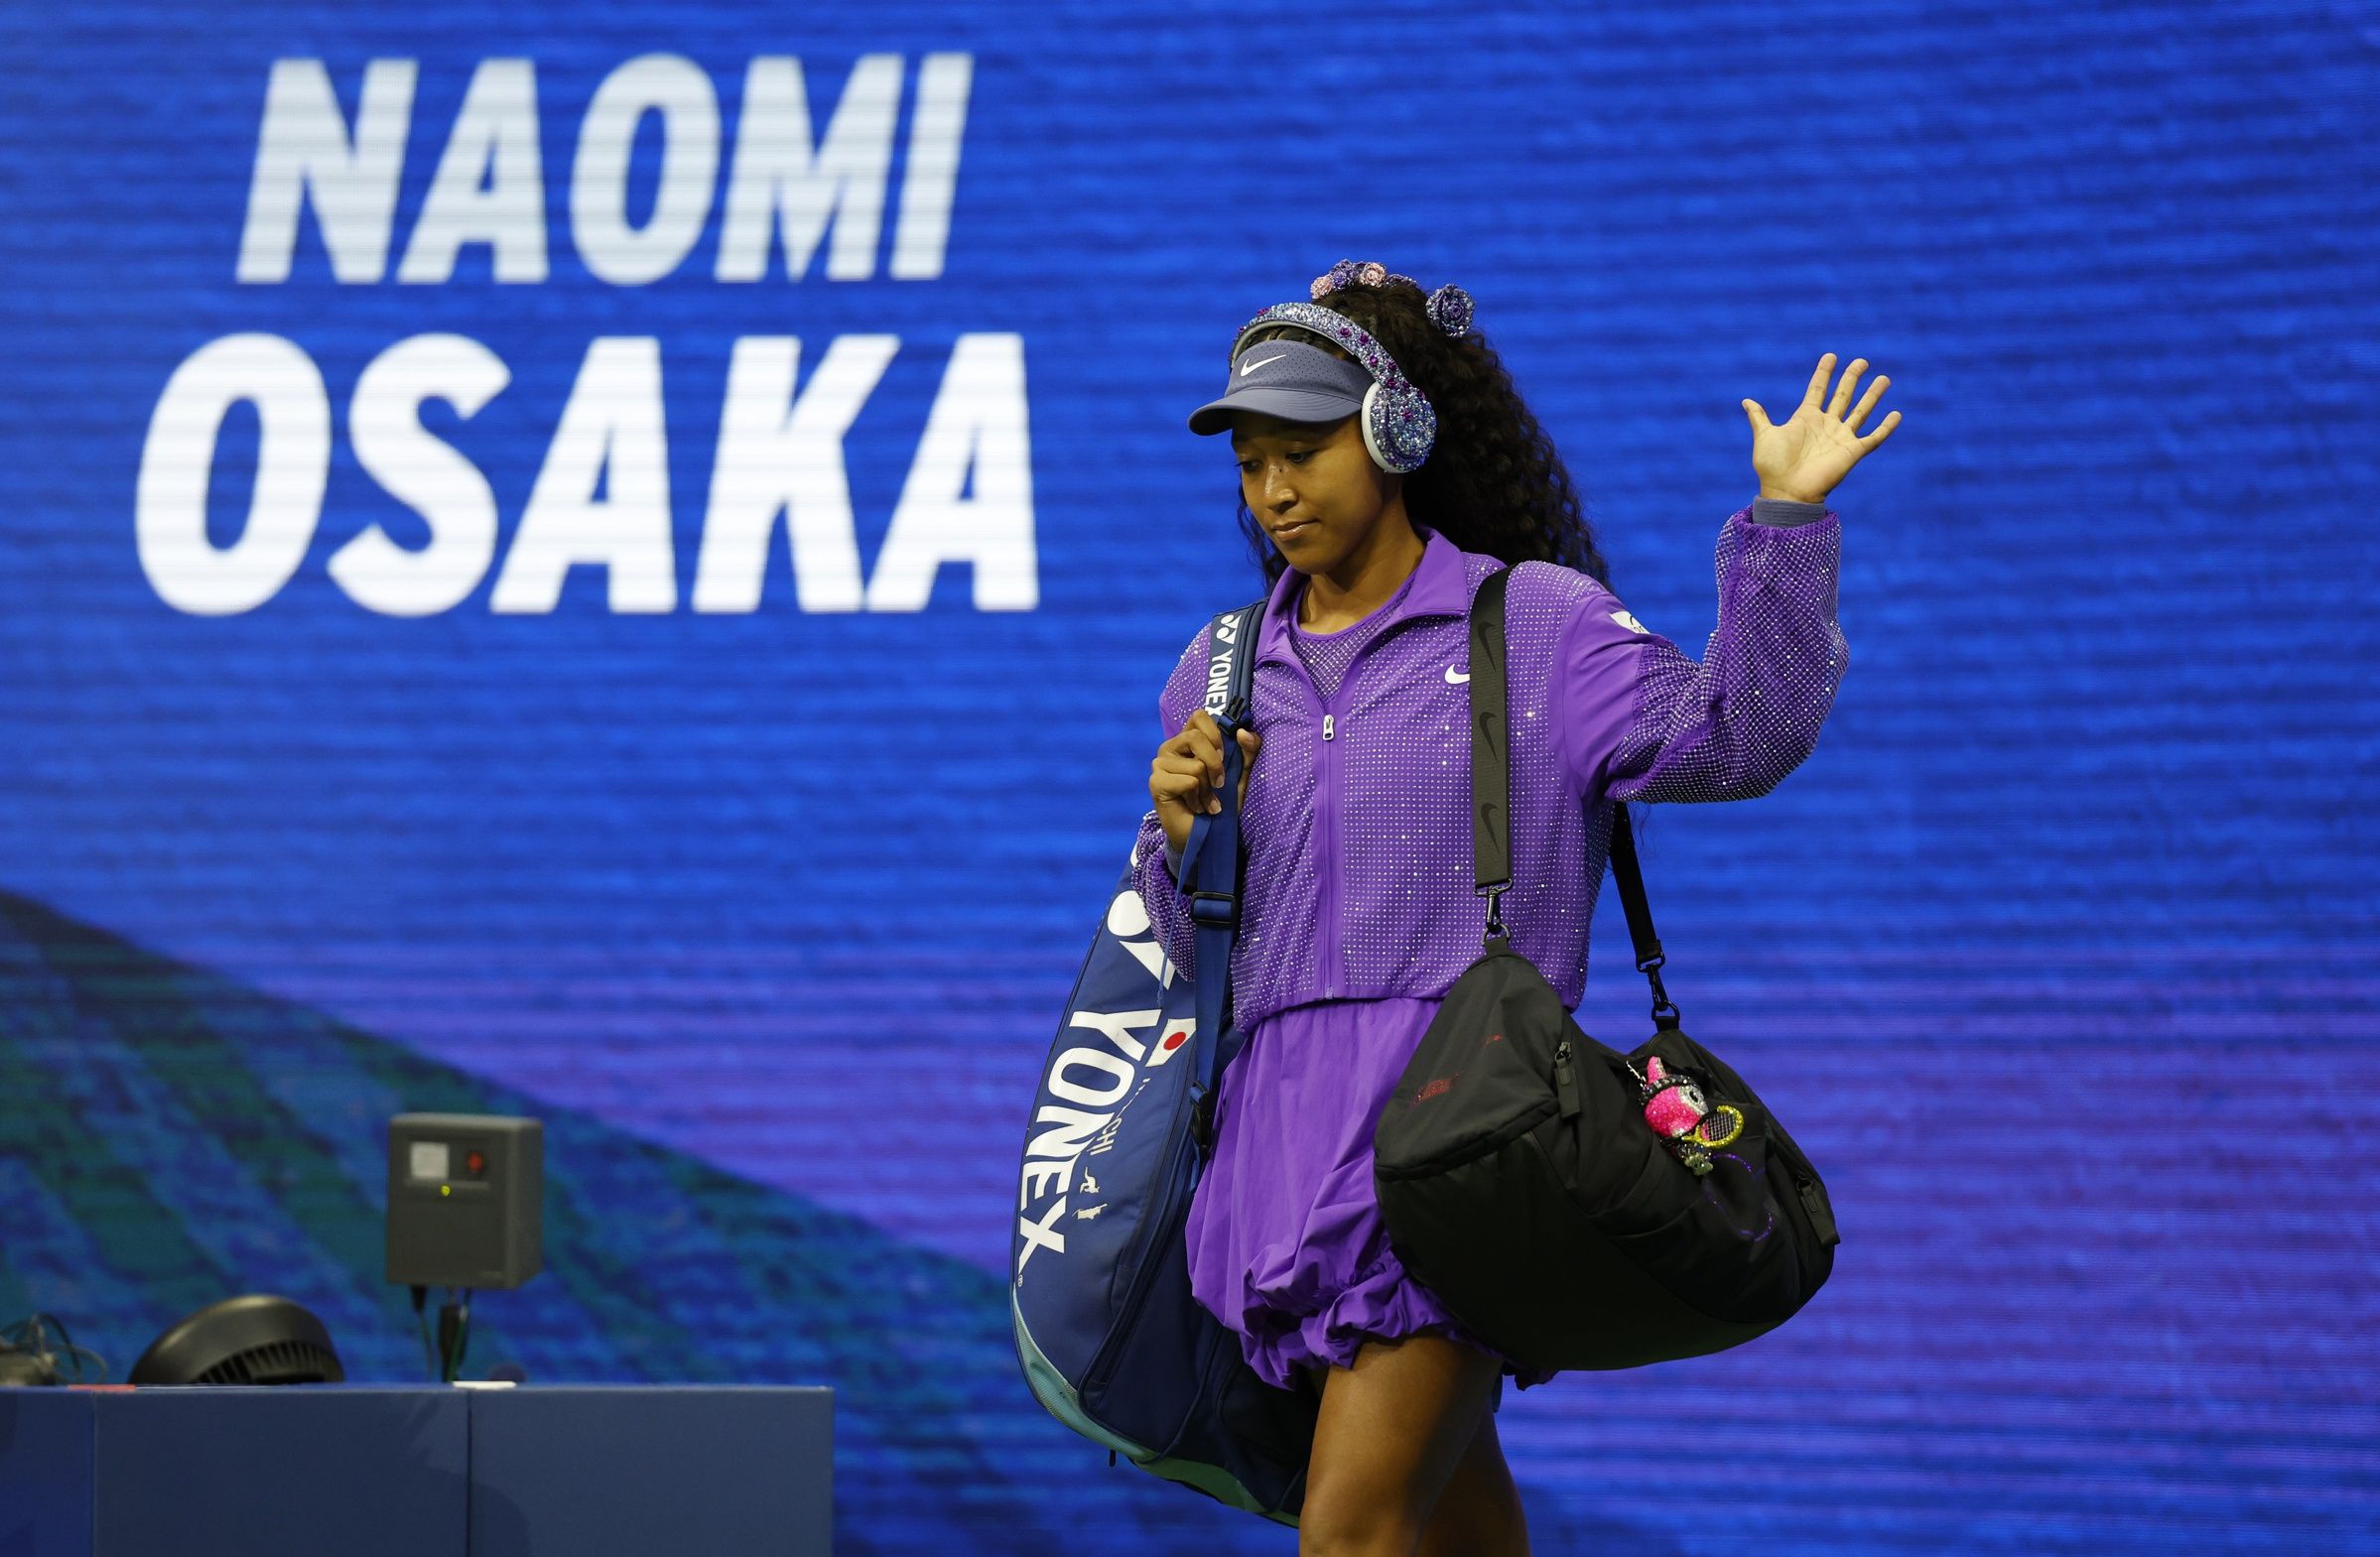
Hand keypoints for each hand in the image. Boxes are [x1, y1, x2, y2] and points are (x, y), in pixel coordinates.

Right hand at [1151, 709, 1260, 858]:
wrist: (1208, 835)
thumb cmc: (1222, 802)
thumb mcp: (1241, 774)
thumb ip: (1248, 751)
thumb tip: (1243, 732)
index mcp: (1188, 740)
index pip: (1199, 716)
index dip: (1215, 733)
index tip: (1223, 756)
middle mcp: (1170, 748)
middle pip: (1196, 737)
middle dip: (1215, 765)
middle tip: (1218, 785)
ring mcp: (1160, 765)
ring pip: (1195, 765)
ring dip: (1207, 789)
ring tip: (1204, 800)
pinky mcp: (1156, 783)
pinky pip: (1188, 782)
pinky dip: (1198, 798)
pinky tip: (1195, 807)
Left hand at [1743, 353, 1900, 503]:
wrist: (1786, 491)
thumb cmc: (1772, 466)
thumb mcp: (1765, 436)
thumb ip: (1759, 417)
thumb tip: (1746, 401)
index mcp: (1805, 418)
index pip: (1817, 389)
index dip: (1824, 373)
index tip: (1831, 356)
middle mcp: (1826, 425)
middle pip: (1843, 395)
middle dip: (1852, 378)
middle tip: (1862, 361)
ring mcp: (1840, 438)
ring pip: (1861, 411)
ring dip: (1873, 395)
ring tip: (1884, 378)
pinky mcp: (1852, 451)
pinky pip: (1874, 438)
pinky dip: (1886, 427)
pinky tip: (1896, 414)